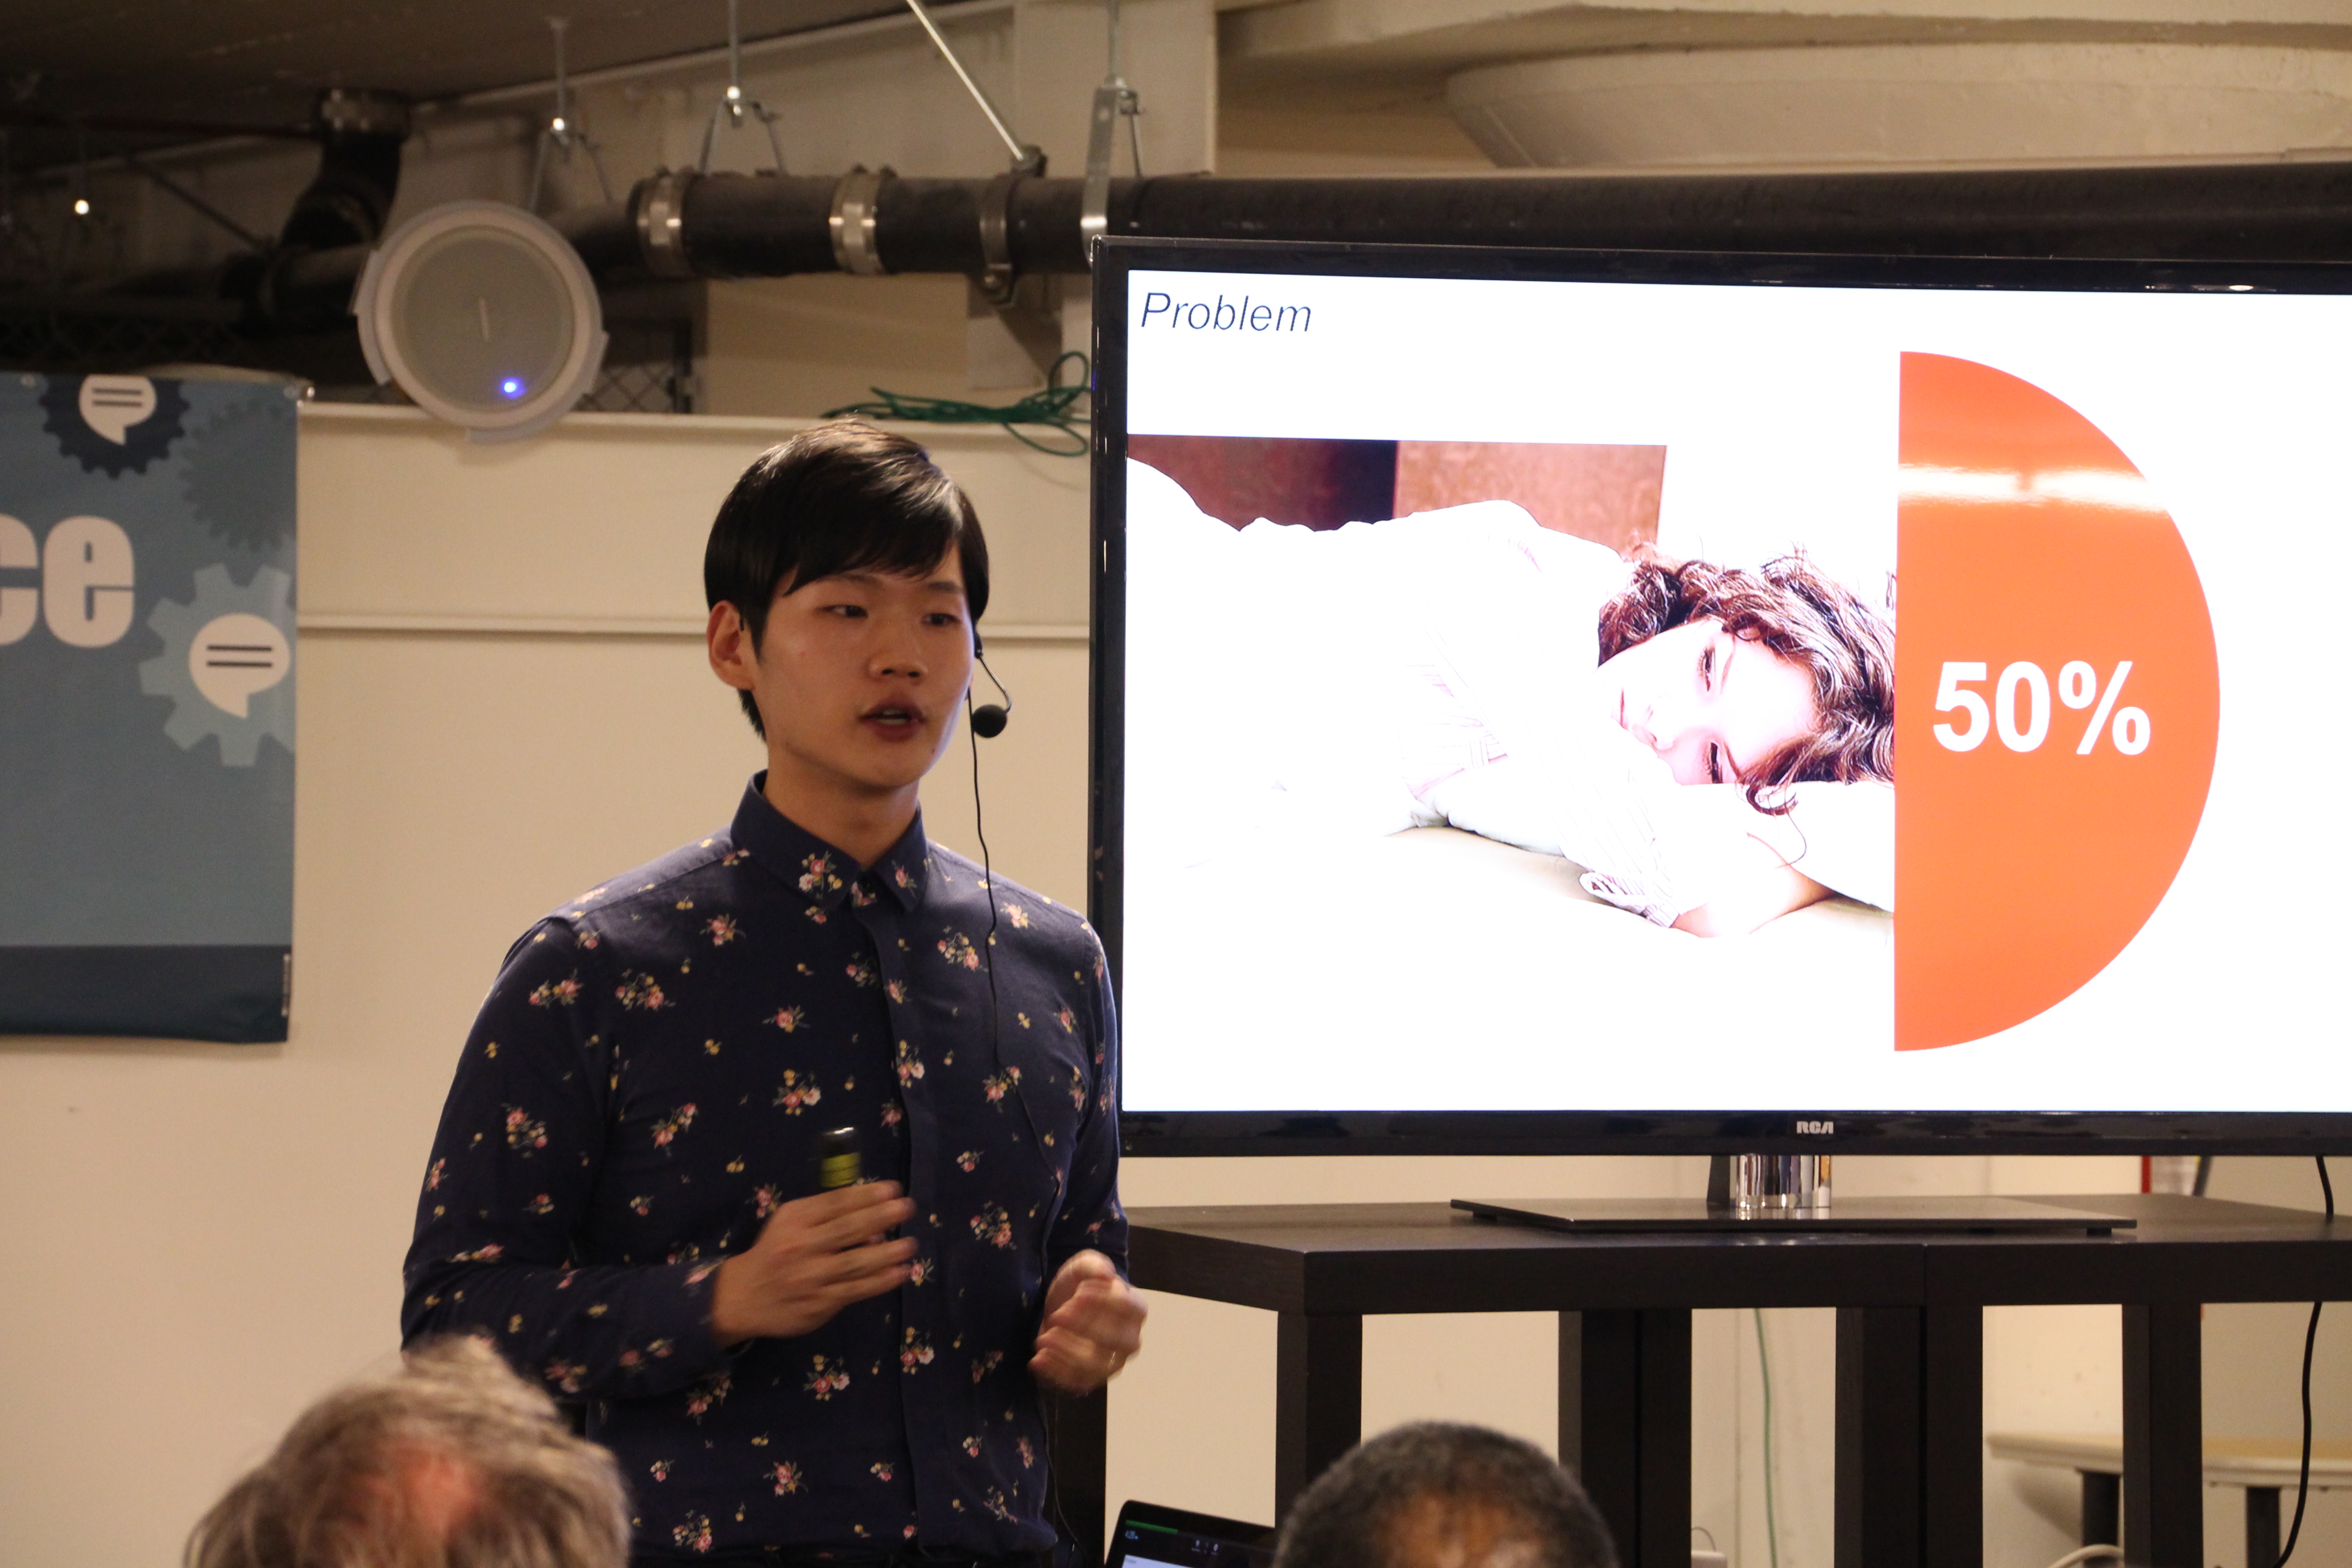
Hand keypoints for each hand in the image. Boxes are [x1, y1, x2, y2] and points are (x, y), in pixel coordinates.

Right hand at [709, 1181, 916, 1344]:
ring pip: (854, 1263)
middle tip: (907, 1207)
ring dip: (886, 1253)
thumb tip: (871, 1216)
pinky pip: (855, 1290)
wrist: (743, 1296)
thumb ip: (823, 1215)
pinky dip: (880, 1282)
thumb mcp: (790, 1222)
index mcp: (794, 1220)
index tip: (893, 1189)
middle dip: (881, 1216)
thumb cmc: (776, 1251)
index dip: (866, 1195)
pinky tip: (900, 1273)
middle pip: (847, 1229)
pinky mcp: (819, 1303)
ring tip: (910, 1244)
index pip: (835, 1203)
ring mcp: (811, 1277)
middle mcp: (802, 1246)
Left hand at [1029, 1250, 1146, 1394]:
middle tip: (1057, 1315)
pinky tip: (1037, 1359)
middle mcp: (1129, 1340)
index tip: (1078, 1293)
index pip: (1128, 1308)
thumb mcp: (1082, 1266)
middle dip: (1086, 1329)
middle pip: (1117, 1341)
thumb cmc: (1078, 1286)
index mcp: (1136, 1308)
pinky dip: (1056, 1374)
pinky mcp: (1090, 1379)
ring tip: (1043, 1338)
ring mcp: (1111, 1363)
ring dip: (1068, 1353)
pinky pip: (1077, 1383)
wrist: (1062, 1309)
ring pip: (1097, 1366)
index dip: (1104, 1302)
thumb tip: (1106, 1275)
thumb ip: (1094, 1265)